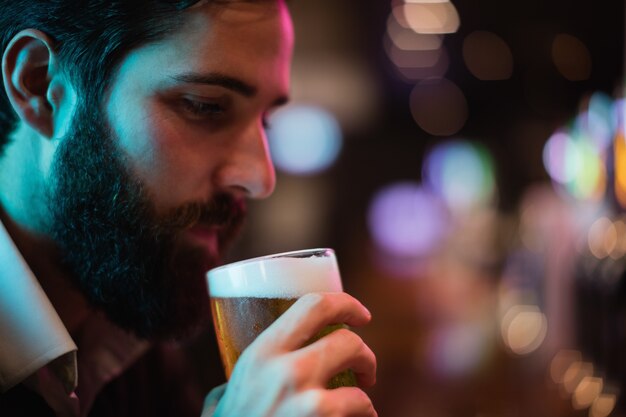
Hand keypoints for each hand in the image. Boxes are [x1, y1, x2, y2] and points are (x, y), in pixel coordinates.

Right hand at [210, 292, 376, 416]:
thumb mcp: (222, 402)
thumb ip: (230, 388)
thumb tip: (229, 389)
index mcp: (262, 354)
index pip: (314, 305)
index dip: (346, 304)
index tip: (360, 315)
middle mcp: (286, 372)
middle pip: (348, 341)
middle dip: (365, 355)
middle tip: (364, 370)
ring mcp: (308, 405)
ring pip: (361, 389)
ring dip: (365, 399)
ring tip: (359, 408)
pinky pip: (362, 416)